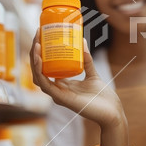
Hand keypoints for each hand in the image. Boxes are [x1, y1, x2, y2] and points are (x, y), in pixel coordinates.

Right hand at [29, 29, 127, 145]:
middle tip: (38, 34)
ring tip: (36, 45)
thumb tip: (82, 40)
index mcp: (61, 84)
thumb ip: (87, 60)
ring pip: (38, 77)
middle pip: (38, 70)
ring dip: (34, 60)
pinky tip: (39, 60)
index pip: (44, 68)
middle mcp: (57, 90)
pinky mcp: (62, 98)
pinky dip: (40, 72)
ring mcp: (58, 95)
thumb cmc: (102, 96)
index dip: (40, 53)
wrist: (111, 111)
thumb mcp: (92, 73)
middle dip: (35, 52)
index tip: (41, 35)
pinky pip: (46, 85)